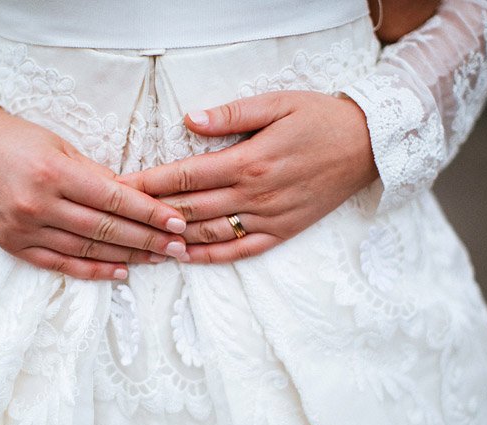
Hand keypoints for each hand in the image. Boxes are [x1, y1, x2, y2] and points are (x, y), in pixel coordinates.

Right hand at [0, 103, 188, 279]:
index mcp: (53, 173)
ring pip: (86, 250)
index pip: (114, 199)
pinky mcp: (12, 244)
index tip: (177, 223)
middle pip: (105, 229)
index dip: (149, 214)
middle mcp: (37, 204)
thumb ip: (95, 176)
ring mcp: (23, 228)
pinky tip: (120, 272)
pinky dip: (92, 271)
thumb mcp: (60, 146)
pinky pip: (60, 264)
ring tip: (158, 259)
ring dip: (127, 257)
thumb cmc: (17, 138)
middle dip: (147, 240)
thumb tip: (133, 199)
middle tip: (178, 247)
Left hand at [118, 91, 378, 262]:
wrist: (369, 145)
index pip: (184, 176)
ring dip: (172, 239)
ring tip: (140, 242)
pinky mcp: (282, 232)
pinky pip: (239, 251)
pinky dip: (209, 257)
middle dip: (149, 213)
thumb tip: (189, 120)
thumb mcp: (277, 103)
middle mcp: (255, 195)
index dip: (148, 184)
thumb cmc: (320, 118)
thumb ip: (231, 115)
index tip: (119, 187)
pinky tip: (184, 257)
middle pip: (189, 208)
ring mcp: (268, 218)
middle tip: (117, 218)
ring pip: (209, 234)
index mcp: (248, 161)